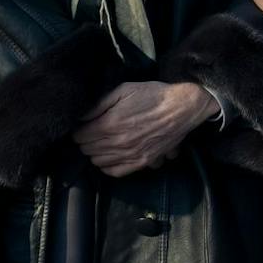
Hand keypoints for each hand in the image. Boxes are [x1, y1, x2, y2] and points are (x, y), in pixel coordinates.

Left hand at [73, 81, 218, 176]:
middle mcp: (117, 143)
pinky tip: (109, 157)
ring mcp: (130, 154)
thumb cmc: (153, 95)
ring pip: (98, 161)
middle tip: (91, 133)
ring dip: (95, 153)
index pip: (80, 135)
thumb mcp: (124, 90)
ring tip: (100, 143)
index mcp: (109, 124)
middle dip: (85, 141)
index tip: (83, 126)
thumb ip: (99, 104)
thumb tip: (81, 117)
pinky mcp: (142, 162)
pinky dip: (107, 166)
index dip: (79, 130)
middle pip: (87, 149)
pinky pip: (114, 172)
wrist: (182, 107)